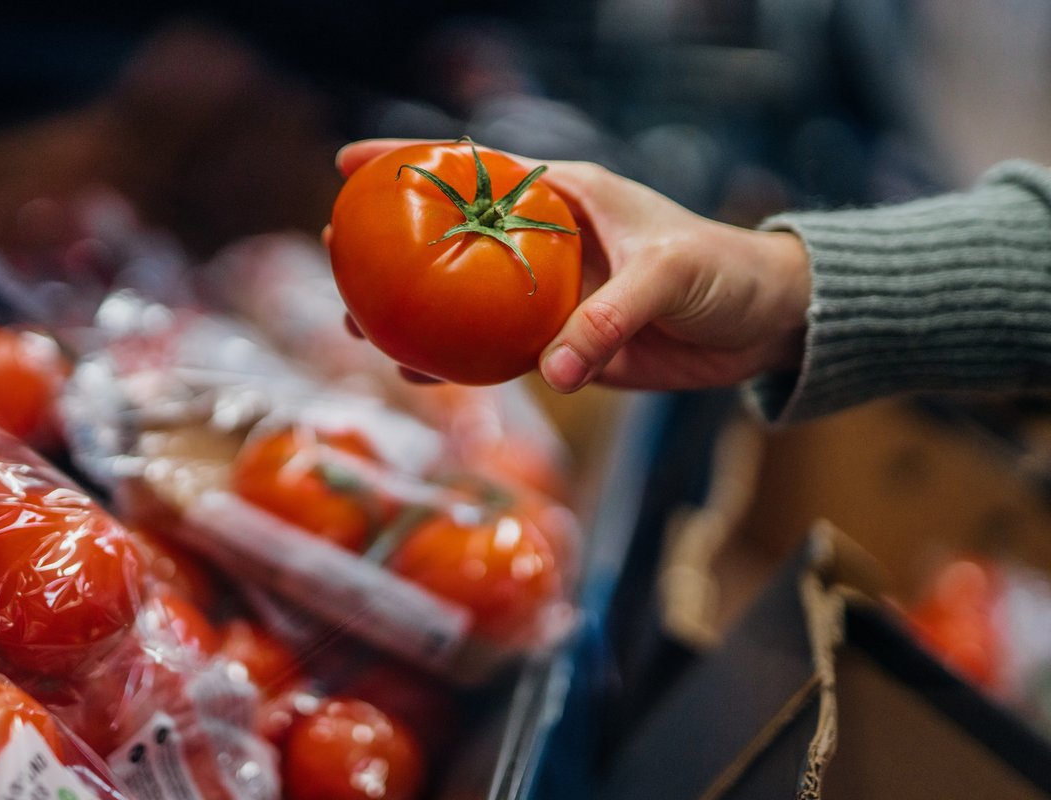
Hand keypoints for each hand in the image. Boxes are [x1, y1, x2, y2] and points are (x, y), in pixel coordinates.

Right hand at [331, 139, 810, 392]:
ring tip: (363, 326)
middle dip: (395, 248)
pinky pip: (502, 354)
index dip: (410, 162)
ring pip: (467, 304)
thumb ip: (610, 318)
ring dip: (418, 315)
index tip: (350, 164)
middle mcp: (549, 244)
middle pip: (454, 241)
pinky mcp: (568, 344)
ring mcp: (553, 297)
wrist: (764, 323)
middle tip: (340, 257)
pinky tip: (422, 372)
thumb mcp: (668, 275)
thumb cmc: (722, 271)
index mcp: (567, 198)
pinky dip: (462, 364)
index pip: (477, 169)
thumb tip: (555, 373)